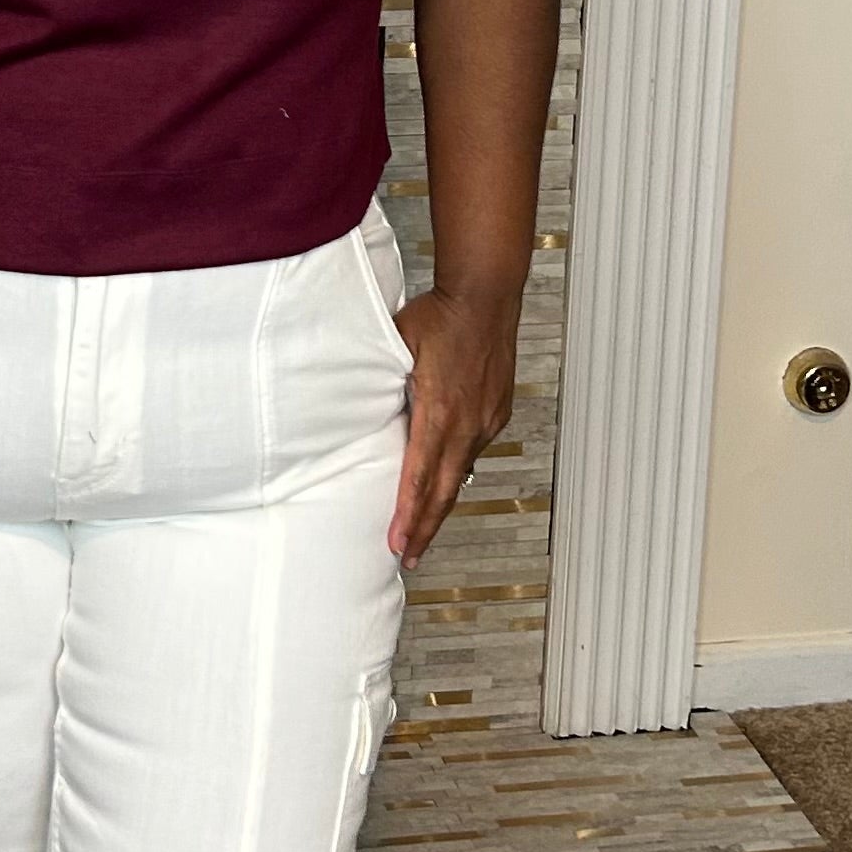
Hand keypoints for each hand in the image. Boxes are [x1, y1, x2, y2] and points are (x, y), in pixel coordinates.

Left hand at [387, 287, 517, 566]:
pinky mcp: (496, 412)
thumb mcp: (396, 346)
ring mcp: (486, 419)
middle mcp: (467, 422)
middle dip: (425, 529)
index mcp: (439, 410)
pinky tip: (445, 482)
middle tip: (409, 558)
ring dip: (440, 504)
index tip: (398, 543)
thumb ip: (378, 380)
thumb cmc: (440, 314)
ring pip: (461, 474)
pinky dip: (456, 471)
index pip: (419, 476)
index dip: (409, 515)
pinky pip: (474, 450)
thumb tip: (355, 403)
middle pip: (445, 490)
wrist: (486, 294)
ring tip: (423, 531)